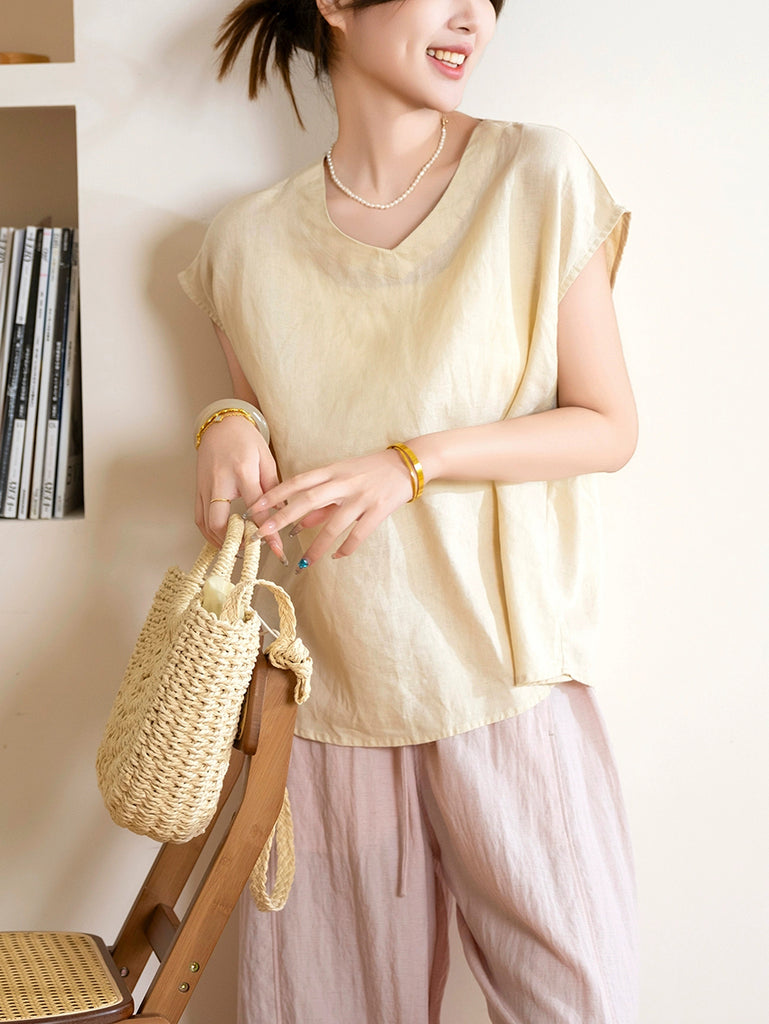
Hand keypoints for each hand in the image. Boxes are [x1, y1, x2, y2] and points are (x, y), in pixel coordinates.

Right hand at [195, 414, 286, 561]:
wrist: (221, 424)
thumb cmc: (246, 440)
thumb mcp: (266, 460)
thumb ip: (273, 487)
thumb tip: (282, 513)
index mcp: (241, 472)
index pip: (256, 509)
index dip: (266, 531)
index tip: (277, 549)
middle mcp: (220, 481)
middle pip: (221, 522)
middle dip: (235, 542)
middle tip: (250, 551)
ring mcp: (204, 487)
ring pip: (206, 524)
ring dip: (221, 542)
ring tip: (238, 551)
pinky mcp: (197, 489)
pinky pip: (199, 518)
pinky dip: (208, 533)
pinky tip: (221, 541)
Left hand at [247, 449, 413, 567]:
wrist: (407, 464)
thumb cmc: (370, 471)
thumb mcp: (342, 479)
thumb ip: (321, 502)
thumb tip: (297, 524)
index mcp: (332, 471)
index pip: (298, 481)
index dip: (275, 494)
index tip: (256, 507)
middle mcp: (344, 482)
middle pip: (308, 500)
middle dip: (283, 518)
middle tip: (263, 534)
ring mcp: (362, 497)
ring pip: (334, 524)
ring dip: (317, 545)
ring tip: (304, 562)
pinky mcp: (379, 510)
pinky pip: (359, 534)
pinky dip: (346, 547)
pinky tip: (337, 557)